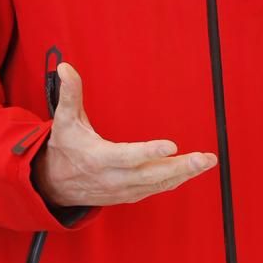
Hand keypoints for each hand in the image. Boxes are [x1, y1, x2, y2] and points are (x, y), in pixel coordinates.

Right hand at [32, 62, 216, 207]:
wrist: (55, 186)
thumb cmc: (64, 149)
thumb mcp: (64, 121)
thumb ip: (69, 94)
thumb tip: (65, 67)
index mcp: (98, 159)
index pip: (127, 157)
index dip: (148, 153)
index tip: (171, 145)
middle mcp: (114, 178)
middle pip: (151, 175)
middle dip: (180, 167)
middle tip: (204, 158)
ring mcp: (123, 189)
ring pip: (158, 184)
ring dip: (185, 173)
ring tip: (207, 161)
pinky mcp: (130, 195)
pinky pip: (157, 189)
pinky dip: (176, 180)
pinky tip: (193, 171)